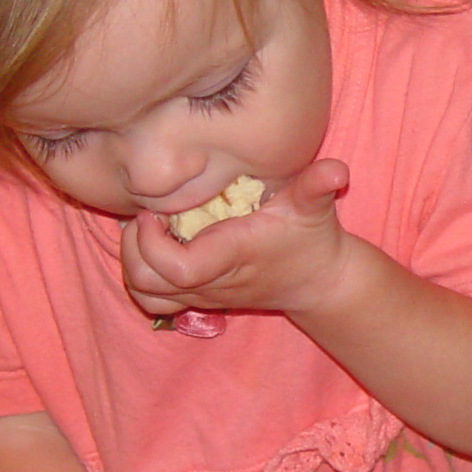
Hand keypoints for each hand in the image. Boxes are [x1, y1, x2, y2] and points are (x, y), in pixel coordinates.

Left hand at [121, 160, 356, 319]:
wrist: (317, 282)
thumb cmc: (311, 238)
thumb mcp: (314, 206)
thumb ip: (318, 185)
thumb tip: (337, 170)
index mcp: (230, 257)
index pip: (176, 268)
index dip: (151, 242)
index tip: (154, 210)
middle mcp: (210, 283)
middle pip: (146, 283)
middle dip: (133, 247)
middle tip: (145, 214)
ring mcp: (201, 295)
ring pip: (144, 294)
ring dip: (133, 261)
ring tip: (145, 229)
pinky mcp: (196, 298)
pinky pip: (153, 301)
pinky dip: (142, 277)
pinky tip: (154, 246)